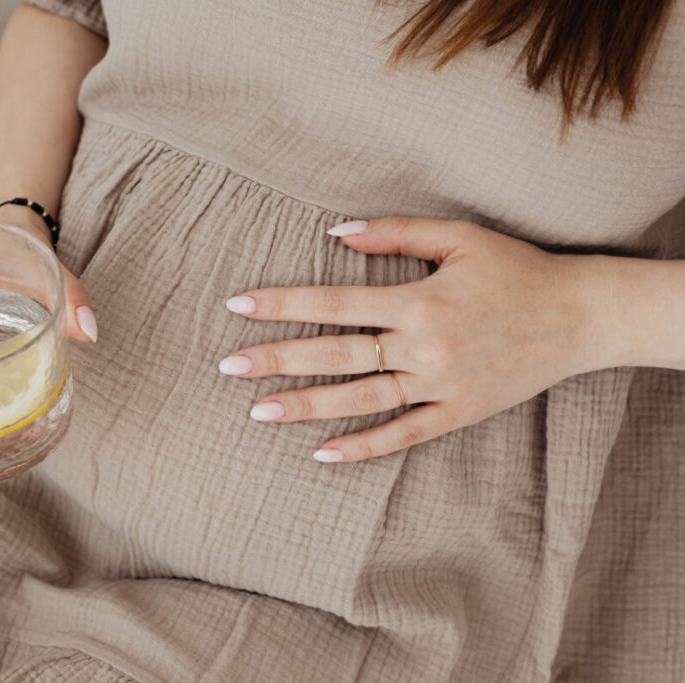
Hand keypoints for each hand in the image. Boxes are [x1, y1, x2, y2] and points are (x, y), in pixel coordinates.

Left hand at [220, 216, 601, 462]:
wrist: (580, 315)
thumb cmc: (516, 269)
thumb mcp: (458, 236)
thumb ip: (394, 233)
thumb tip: (333, 231)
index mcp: (418, 300)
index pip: (334, 303)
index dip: (282, 304)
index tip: (237, 306)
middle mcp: (423, 346)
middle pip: (336, 356)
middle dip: (277, 359)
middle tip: (227, 366)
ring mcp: (440, 384)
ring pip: (361, 400)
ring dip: (306, 406)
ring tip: (258, 411)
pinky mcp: (459, 412)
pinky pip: (405, 434)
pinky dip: (365, 446)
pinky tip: (324, 454)